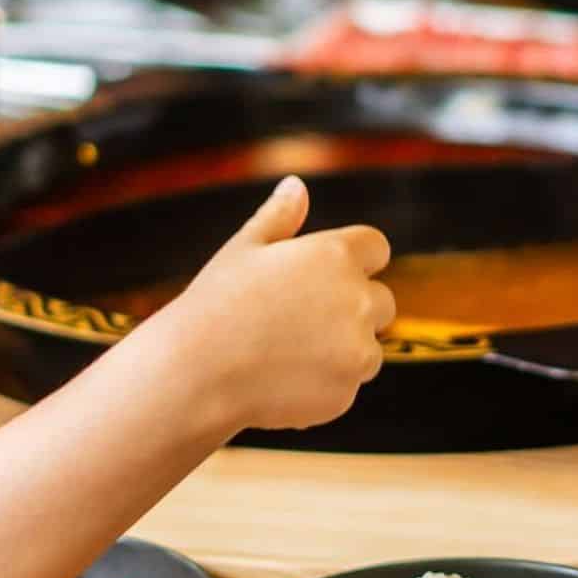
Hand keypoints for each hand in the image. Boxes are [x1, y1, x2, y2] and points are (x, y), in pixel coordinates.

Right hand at [145, 176, 392, 433]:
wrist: (196, 372)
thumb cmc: (214, 304)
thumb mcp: (243, 250)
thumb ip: (279, 217)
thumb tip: (297, 184)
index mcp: (335, 255)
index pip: (376, 248)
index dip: (355, 262)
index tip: (325, 278)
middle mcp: (356, 300)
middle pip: (382, 302)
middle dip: (352, 311)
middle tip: (297, 323)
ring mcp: (356, 351)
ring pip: (367, 350)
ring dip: (341, 352)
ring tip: (284, 355)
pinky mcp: (346, 393)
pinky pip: (346, 387)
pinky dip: (323, 387)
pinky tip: (279, 382)